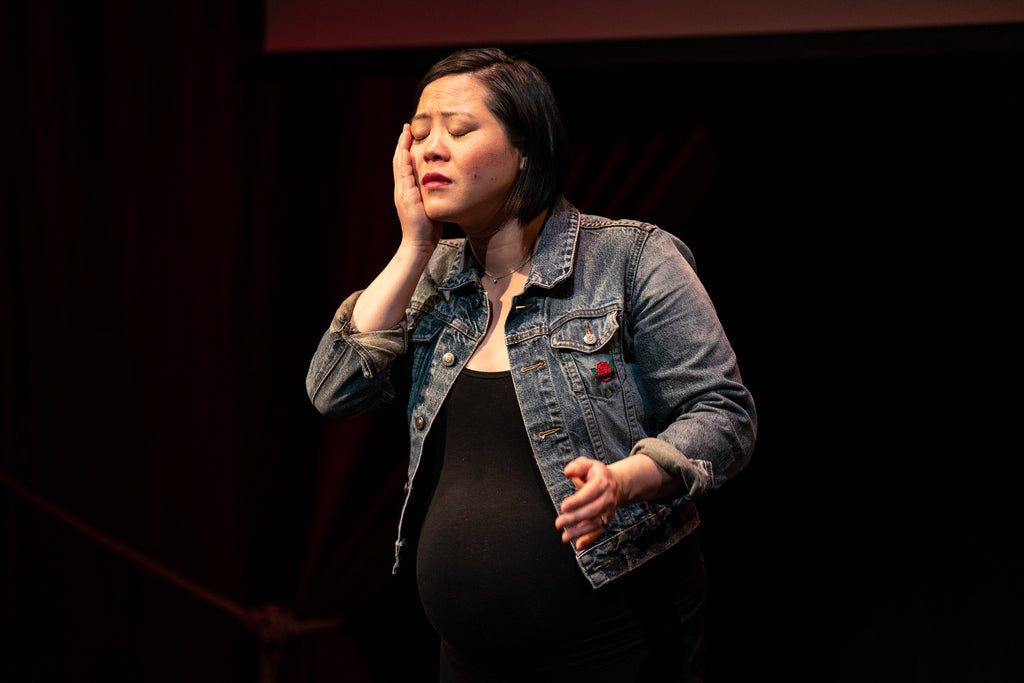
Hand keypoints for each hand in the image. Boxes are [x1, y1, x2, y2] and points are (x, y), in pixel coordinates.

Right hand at [393, 124, 441, 248]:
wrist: (419, 243)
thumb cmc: (427, 228)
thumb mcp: (429, 206)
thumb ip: (431, 194)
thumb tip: (440, 185)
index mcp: (407, 190)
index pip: (405, 165)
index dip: (407, 150)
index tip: (411, 136)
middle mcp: (402, 189)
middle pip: (399, 161)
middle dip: (402, 143)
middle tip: (406, 127)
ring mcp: (402, 192)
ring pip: (399, 164)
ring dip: (402, 147)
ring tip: (405, 133)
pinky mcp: (406, 196)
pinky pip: (403, 175)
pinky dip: (404, 162)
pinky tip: (406, 150)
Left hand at [555, 457, 621, 549]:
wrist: (617, 485)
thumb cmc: (598, 475)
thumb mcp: (588, 465)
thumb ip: (577, 466)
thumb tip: (567, 472)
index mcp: (602, 483)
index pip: (590, 493)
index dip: (578, 501)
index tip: (564, 506)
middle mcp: (607, 498)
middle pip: (592, 510)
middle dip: (575, 518)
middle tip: (559, 523)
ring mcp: (607, 511)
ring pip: (595, 524)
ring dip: (580, 532)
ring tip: (565, 537)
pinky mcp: (605, 520)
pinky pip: (599, 532)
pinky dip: (589, 539)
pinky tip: (579, 545)